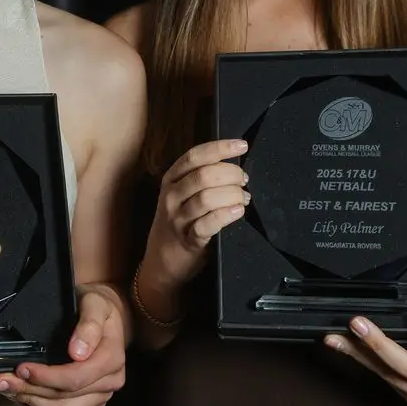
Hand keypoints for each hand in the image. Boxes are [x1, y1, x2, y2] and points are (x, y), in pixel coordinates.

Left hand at [0, 286, 126, 405]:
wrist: (106, 315)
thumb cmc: (99, 307)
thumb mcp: (95, 304)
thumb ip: (89, 325)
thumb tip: (78, 352)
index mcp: (111, 360)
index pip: (75, 379)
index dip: (46, 377)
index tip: (23, 368)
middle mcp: (108, 382)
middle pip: (65, 400)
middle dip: (30, 391)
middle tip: (4, 380)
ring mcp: (99, 395)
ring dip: (31, 401)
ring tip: (8, 387)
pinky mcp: (88, 402)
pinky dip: (38, 404)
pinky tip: (21, 392)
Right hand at [144, 139, 249, 286]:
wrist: (161, 259)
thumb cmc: (179, 221)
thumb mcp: (181, 195)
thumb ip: (201, 178)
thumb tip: (235, 165)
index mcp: (171, 179)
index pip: (195, 156)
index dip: (220, 148)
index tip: (242, 146)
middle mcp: (171, 196)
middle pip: (203, 175)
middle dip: (230, 174)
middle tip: (244, 180)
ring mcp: (177, 219)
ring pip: (206, 198)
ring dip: (232, 195)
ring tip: (244, 198)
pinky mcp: (187, 240)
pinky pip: (207, 225)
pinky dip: (226, 215)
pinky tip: (237, 212)